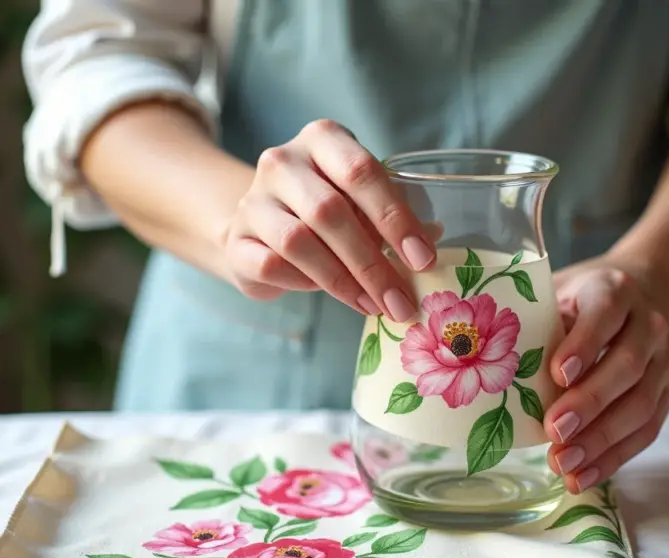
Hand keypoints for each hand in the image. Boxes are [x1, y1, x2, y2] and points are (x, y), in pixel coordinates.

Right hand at [222, 119, 436, 321]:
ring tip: (374, 306)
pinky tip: (332, 294)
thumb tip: (433, 238)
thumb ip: (392, 216)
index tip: (423, 259)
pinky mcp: (234, 239)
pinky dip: (305, 284)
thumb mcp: (361, 201)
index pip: (360, 171)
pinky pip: (272, 266)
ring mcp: (252, 199)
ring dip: (343, 281)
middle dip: (372, 263)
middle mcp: (282, 161)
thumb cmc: (324, 209)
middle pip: (329, 211)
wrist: (260, 227)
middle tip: (401, 301)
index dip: (395, 218)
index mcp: (322, 139)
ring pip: (298, 242)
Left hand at [544, 257, 668, 492]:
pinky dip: (614, 457)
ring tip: (564, 464)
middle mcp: (648, 324)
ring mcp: (664, 360)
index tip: (557, 374)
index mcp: (615, 291)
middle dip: (590, 402)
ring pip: (641, 404)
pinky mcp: (668, 393)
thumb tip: (492, 368)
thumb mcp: (557, 294)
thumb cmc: (582, 300)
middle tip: (554, 431)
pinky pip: (647, 430)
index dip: (584, 345)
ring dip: (601, 440)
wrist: (645, 292)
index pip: (605, 314)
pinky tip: (583, 476)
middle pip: (628, 366)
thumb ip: (536, 322)